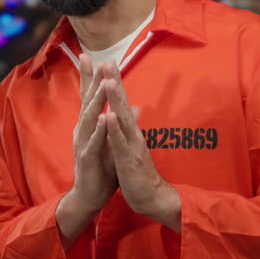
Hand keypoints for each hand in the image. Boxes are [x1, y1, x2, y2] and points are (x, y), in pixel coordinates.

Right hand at [56, 57, 117, 247]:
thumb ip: (119, 123)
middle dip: (93, 80)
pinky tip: (102, 118)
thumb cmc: (102, 167)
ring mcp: (84, 143)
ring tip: (104, 83)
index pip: (90, 96)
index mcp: (90, 125)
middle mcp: (83, 130)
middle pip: (88, 101)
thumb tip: (134, 106)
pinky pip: (93, 142)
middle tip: (97, 59)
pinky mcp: (88, 159)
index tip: (90, 55)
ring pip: (90, 118)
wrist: (90, 195)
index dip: (90, 76)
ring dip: (97, 100)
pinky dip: (98, 130)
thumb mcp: (112, 141)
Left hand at [102, 67, 180, 231]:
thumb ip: (131, 126)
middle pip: (123, 104)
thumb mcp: (133, 146)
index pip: (121, 103)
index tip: (107, 63)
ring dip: (116, 100)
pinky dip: (116, 129)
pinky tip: (110, 116)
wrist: (151, 197)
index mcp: (130, 131)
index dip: (115, 83)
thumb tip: (133, 109)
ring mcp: (132, 146)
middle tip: (109, 61)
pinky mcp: (129, 160)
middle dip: (115, 82)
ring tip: (109, 81)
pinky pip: (121, 143)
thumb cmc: (139, 171)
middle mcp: (132, 134)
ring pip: (123, 120)